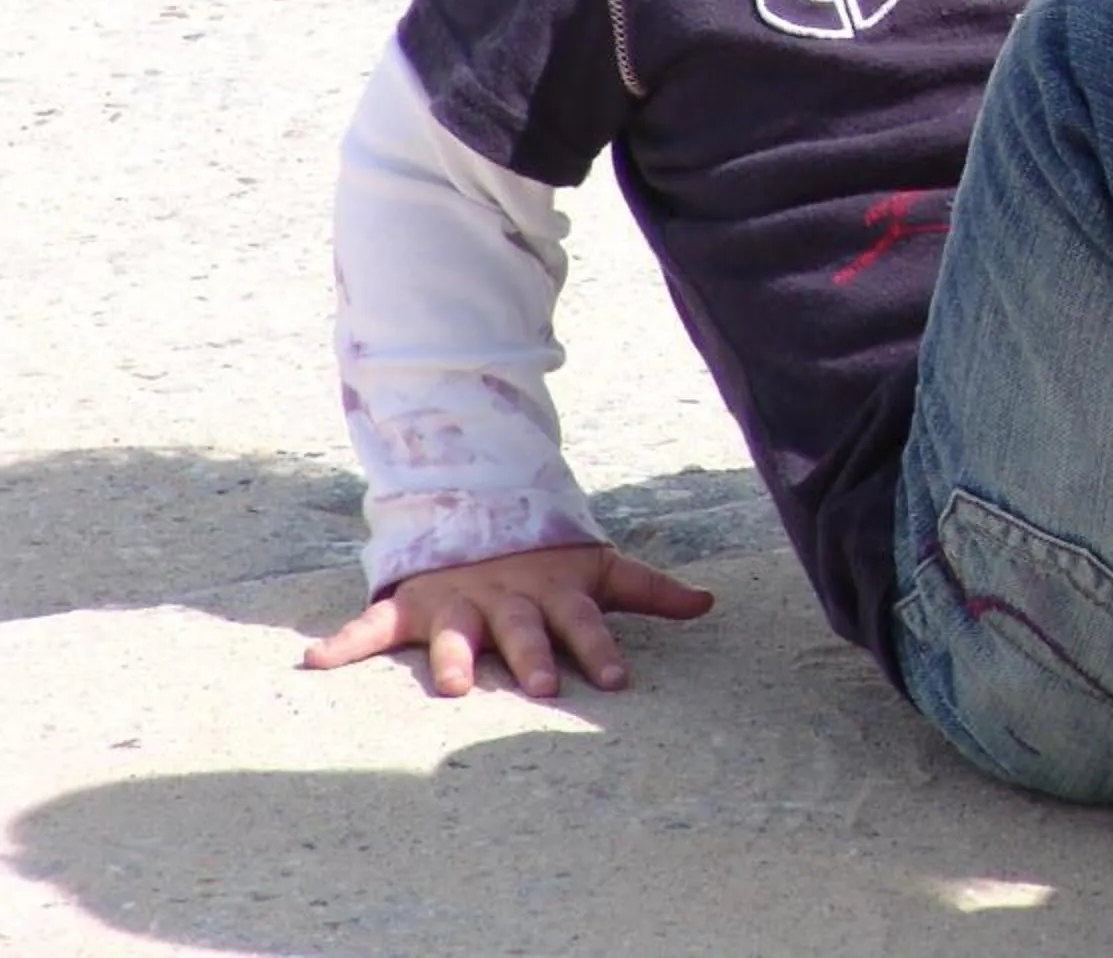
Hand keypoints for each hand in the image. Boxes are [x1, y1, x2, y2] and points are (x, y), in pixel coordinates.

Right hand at [303, 545, 713, 698]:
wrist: (479, 513)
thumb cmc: (548, 562)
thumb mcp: (600, 569)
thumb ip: (650, 591)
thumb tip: (710, 603)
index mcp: (555, 594)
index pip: (586, 624)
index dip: (601, 650)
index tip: (615, 681)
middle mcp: (508, 599)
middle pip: (525, 630)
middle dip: (533, 657)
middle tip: (542, 687)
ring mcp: (459, 601)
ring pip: (458, 633)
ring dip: (457, 659)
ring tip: (457, 688)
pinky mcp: (414, 604)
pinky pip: (374, 625)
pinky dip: (344, 643)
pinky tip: (314, 662)